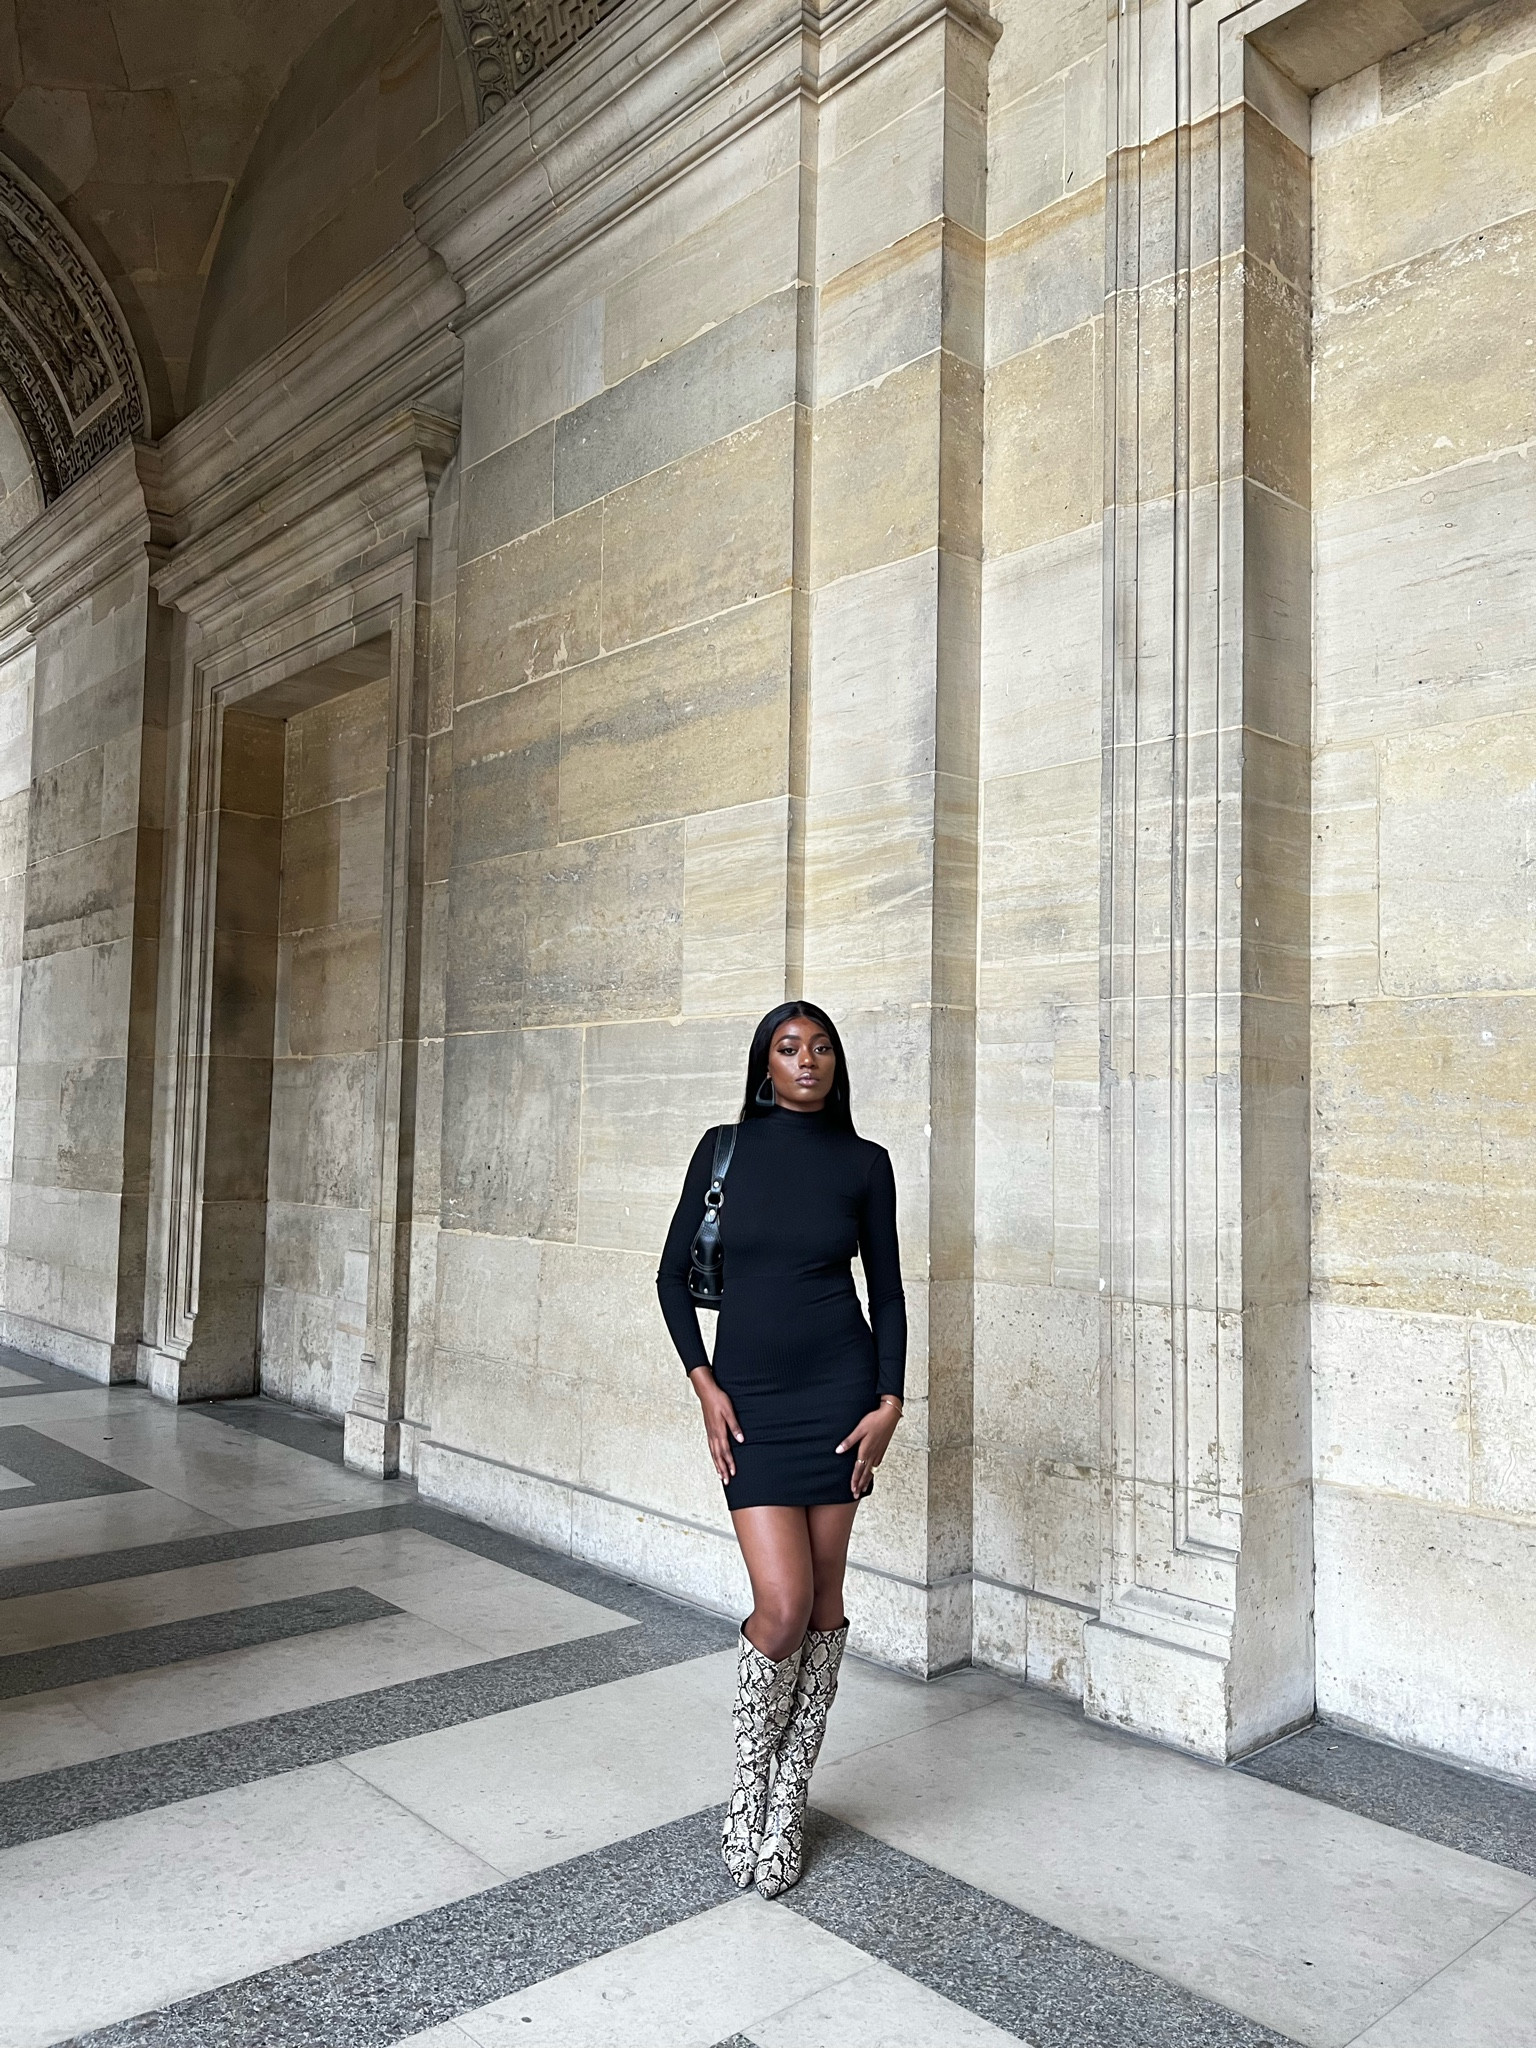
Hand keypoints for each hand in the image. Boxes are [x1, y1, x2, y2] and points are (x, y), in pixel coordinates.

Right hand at [689, 1367, 743, 1483]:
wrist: (706, 1392)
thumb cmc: (719, 1400)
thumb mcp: (729, 1411)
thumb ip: (735, 1426)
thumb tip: (741, 1440)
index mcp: (719, 1431)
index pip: (726, 1451)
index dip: (729, 1463)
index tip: (733, 1473)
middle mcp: (713, 1434)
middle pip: (718, 1456)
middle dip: (723, 1469)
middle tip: (726, 1481)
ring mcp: (710, 1433)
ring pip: (713, 1453)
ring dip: (717, 1465)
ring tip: (720, 1475)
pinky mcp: (709, 1430)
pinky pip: (711, 1447)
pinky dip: (713, 1456)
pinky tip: (715, 1459)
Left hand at [837, 1398, 900, 1498]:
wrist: (890, 1415)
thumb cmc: (874, 1420)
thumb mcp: (859, 1429)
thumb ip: (849, 1441)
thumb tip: (838, 1451)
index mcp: (866, 1450)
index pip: (858, 1469)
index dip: (855, 1480)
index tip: (852, 1489)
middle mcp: (873, 1454)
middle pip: (865, 1473)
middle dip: (860, 1485)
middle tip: (856, 1494)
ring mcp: (879, 1452)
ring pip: (872, 1470)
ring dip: (867, 1480)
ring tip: (864, 1488)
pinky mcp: (882, 1449)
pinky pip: (876, 1464)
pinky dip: (873, 1472)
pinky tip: (872, 1472)